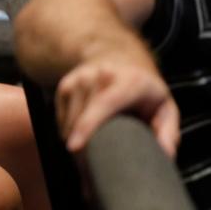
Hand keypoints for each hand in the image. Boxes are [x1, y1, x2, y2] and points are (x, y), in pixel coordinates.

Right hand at [56, 58, 179, 157]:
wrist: (118, 57)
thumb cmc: (144, 88)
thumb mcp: (164, 106)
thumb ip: (168, 131)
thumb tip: (164, 154)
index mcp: (129, 81)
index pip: (103, 103)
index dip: (87, 126)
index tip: (74, 148)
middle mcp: (100, 75)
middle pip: (82, 117)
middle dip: (83, 148)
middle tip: (91, 171)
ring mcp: (79, 79)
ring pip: (68, 122)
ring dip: (74, 141)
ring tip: (89, 154)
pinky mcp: (65, 85)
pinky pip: (61, 119)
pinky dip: (69, 132)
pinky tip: (83, 136)